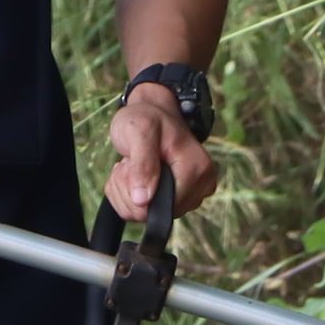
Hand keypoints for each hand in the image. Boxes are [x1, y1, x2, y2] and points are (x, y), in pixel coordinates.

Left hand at [108, 82, 215, 220]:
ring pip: (140, 214)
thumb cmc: (147, 116)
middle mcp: (198, 188)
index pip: (161, 207)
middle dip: (129, 188)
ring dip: (125, 189)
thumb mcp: (140, 131)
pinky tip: (134, 172)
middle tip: (131, 161)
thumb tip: (142, 201)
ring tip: (133, 164)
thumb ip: (143, 164)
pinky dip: (126, 193)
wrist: (151, 111)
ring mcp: (188, 196)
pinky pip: (139, 211)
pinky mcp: (175, 201)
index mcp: (197, 170)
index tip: (133, 162)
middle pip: (149, 214)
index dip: (137, 191)